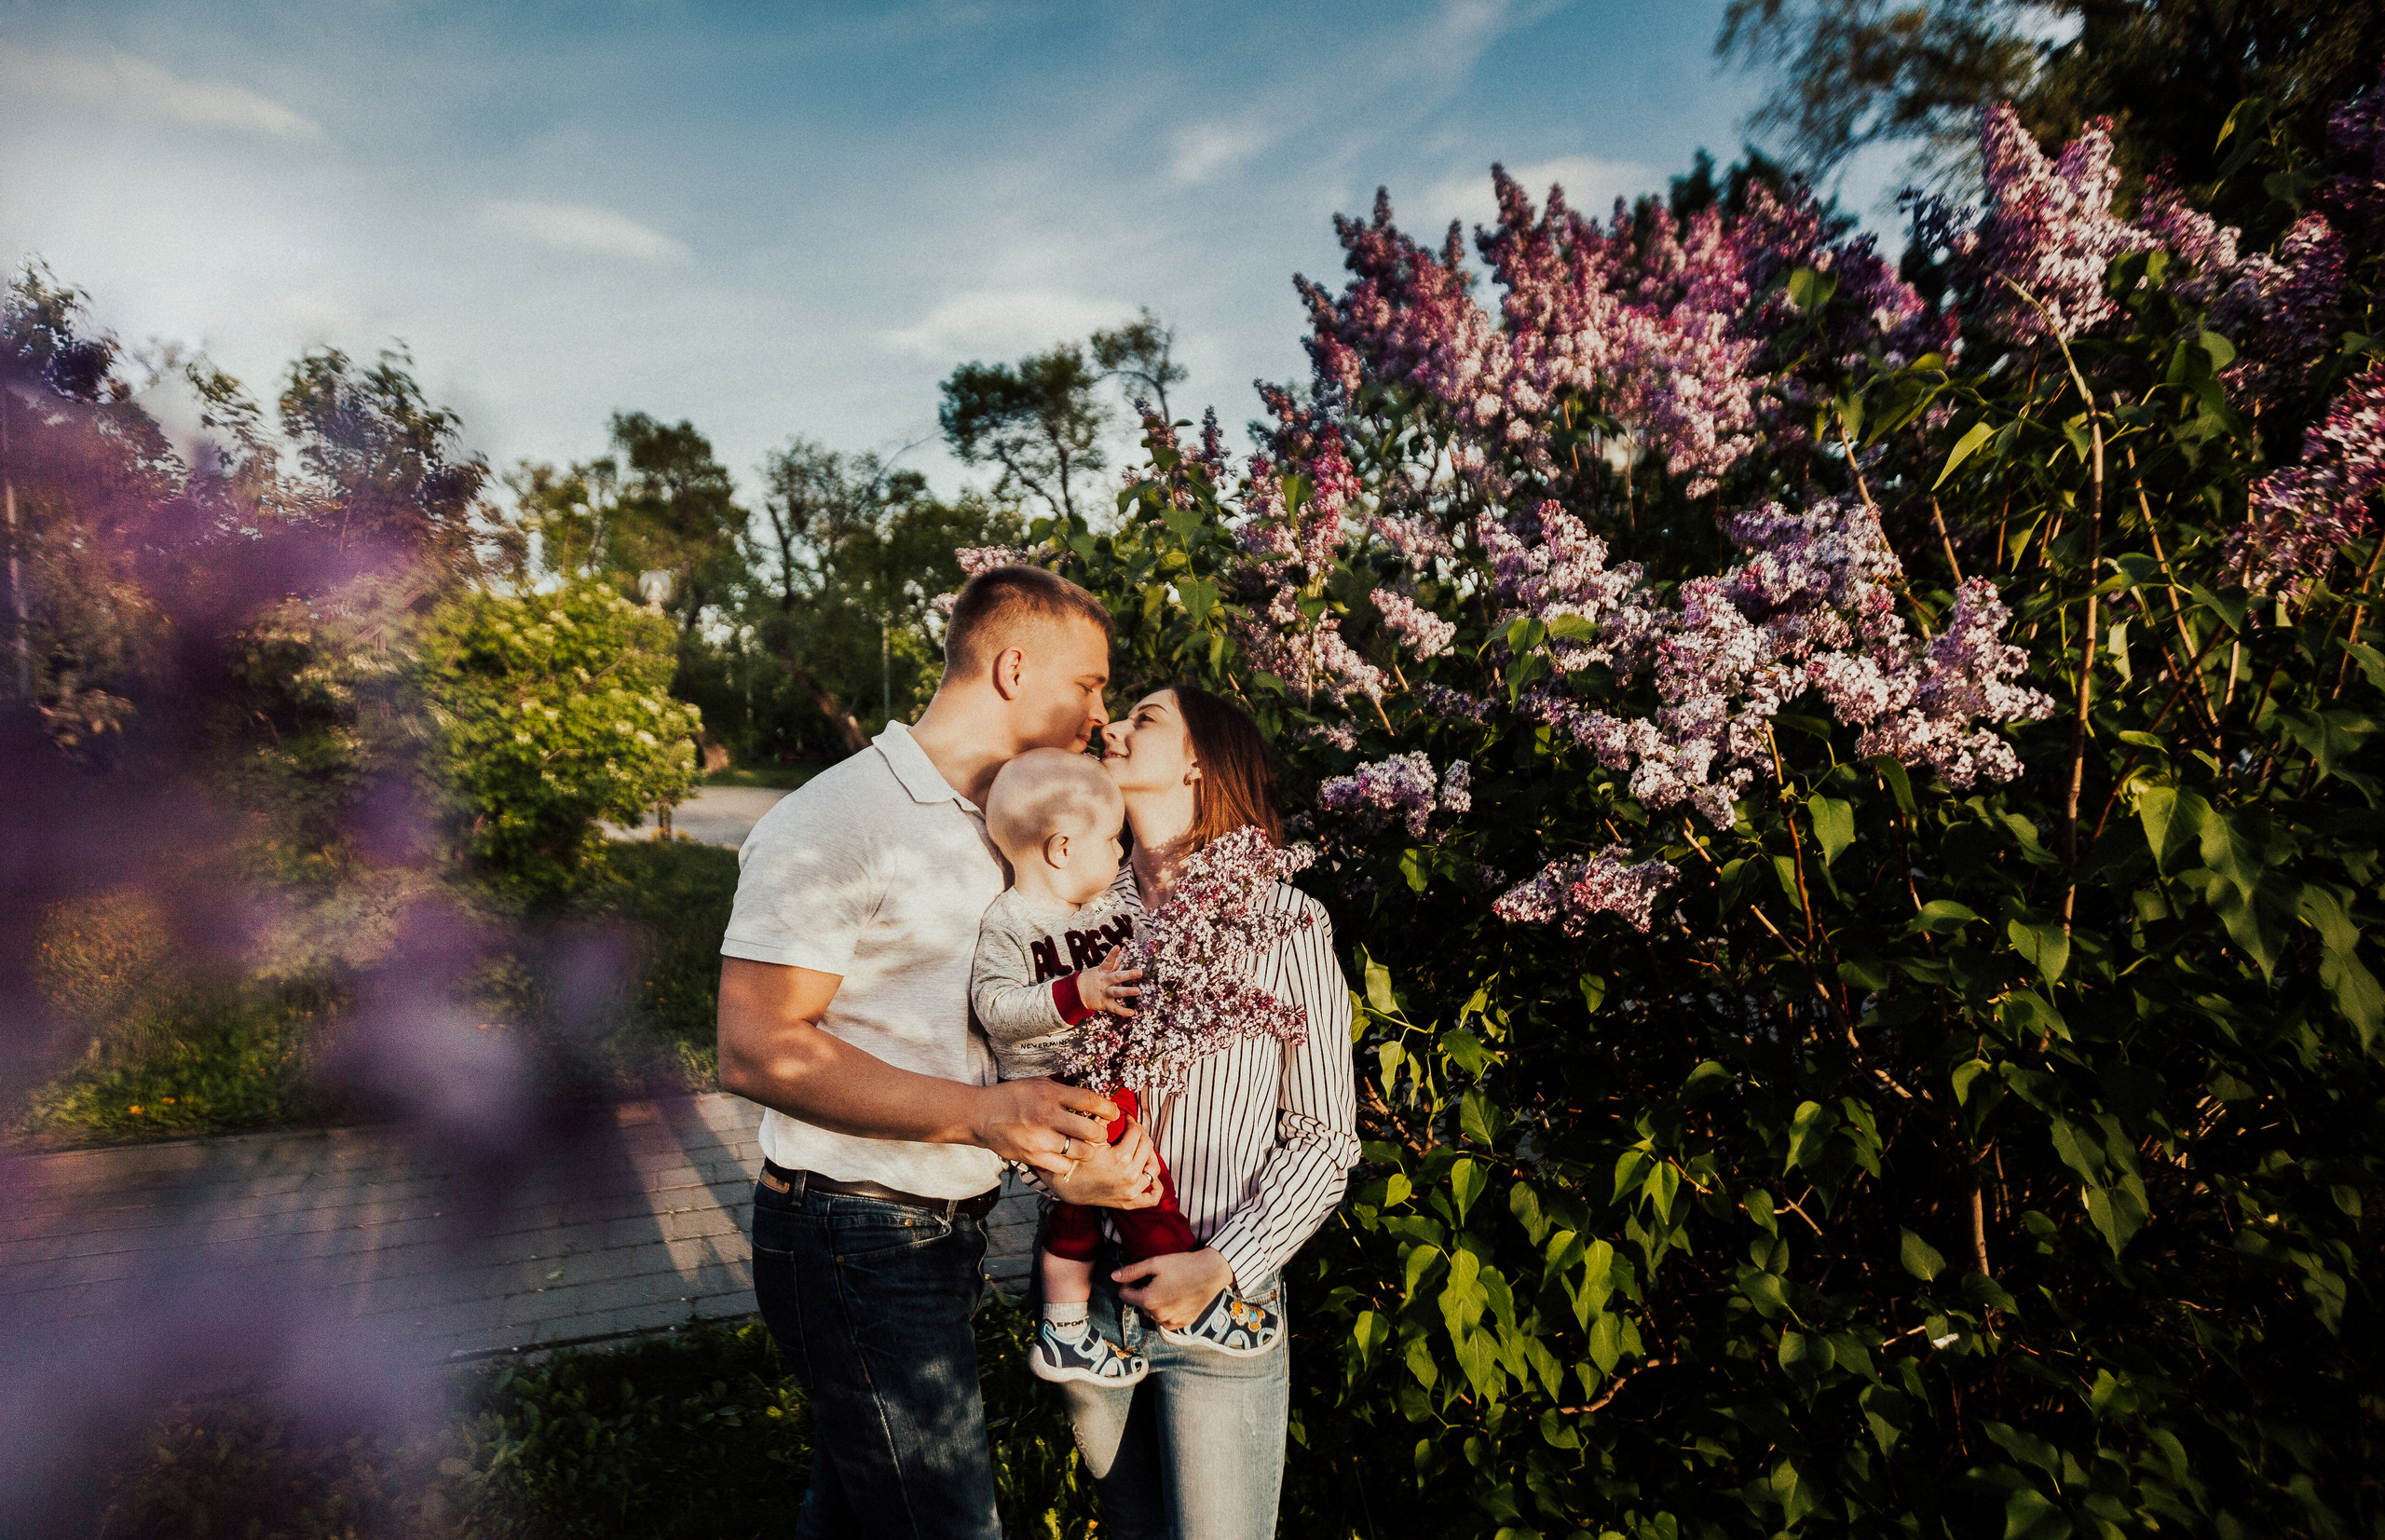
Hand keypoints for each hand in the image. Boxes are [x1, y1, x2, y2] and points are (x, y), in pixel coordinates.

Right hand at [968, 1077, 1117, 1175]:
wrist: (981, 1115)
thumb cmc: (1012, 1097)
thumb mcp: (1039, 1084)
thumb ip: (1065, 1091)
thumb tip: (1093, 1097)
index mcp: (1050, 1094)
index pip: (1090, 1101)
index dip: (1108, 1109)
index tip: (1113, 1113)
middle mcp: (1046, 1116)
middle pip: (1091, 1131)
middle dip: (1101, 1134)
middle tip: (1099, 1133)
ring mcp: (1039, 1139)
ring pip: (1081, 1152)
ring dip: (1087, 1150)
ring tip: (1084, 1146)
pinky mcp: (1032, 1157)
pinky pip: (1064, 1166)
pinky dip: (1069, 1162)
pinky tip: (1065, 1155)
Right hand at [1045, 1118, 1161, 1207]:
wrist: (1064, 1188)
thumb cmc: (1074, 1161)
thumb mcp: (1087, 1138)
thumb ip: (1102, 1120)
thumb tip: (1114, 1105)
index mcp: (1120, 1158)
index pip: (1136, 1132)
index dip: (1131, 1122)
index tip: (1126, 1119)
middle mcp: (1130, 1176)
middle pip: (1147, 1146)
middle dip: (1140, 1134)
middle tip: (1131, 1131)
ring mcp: (1132, 1191)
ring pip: (1153, 1167)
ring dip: (1149, 1156)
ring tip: (1138, 1149)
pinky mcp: (1130, 1202)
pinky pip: (1152, 1197)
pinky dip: (1155, 1187)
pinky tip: (1149, 1176)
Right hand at [1076, 946, 1142, 1015]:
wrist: (1076, 994)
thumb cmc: (1091, 980)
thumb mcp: (1098, 971)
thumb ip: (1110, 966)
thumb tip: (1119, 960)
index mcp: (1102, 972)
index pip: (1107, 961)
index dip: (1112, 954)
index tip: (1118, 946)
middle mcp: (1104, 982)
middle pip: (1116, 977)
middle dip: (1128, 975)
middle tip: (1140, 972)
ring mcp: (1104, 993)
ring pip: (1116, 992)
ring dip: (1127, 991)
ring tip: (1137, 991)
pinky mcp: (1104, 1004)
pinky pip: (1114, 1008)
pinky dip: (1123, 1011)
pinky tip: (1132, 1012)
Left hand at [1114, 1247, 1232, 1330]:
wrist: (1212, 1272)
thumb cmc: (1182, 1265)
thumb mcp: (1154, 1263)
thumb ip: (1132, 1271)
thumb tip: (1113, 1277)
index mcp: (1148, 1301)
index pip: (1125, 1295)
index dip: (1129, 1283)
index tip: (1141, 1274)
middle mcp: (1158, 1316)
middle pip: (1140, 1304)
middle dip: (1144, 1292)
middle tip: (1158, 1278)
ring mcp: (1172, 1322)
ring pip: (1153, 1313)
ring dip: (1156, 1303)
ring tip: (1169, 1287)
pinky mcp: (1184, 1323)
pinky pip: (1167, 1319)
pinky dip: (1168, 1310)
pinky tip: (1178, 1297)